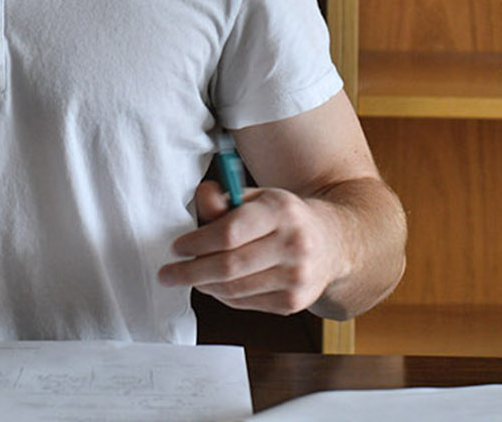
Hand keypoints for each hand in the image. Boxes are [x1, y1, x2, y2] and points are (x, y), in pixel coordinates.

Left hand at [156, 180, 350, 315]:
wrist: (332, 243)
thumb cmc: (285, 218)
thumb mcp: (258, 197)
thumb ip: (225, 198)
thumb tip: (202, 198)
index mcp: (282, 211)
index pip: (230, 233)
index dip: (197, 243)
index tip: (177, 247)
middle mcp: (294, 244)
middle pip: (229, 266)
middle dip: (191, 271)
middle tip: (169, 273)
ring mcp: (297, 277)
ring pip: (234, 289)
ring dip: (204, 285)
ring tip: (190, 277)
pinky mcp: (294, 302)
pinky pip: (245, 303)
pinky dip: (224, 296)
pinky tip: (216, 286)